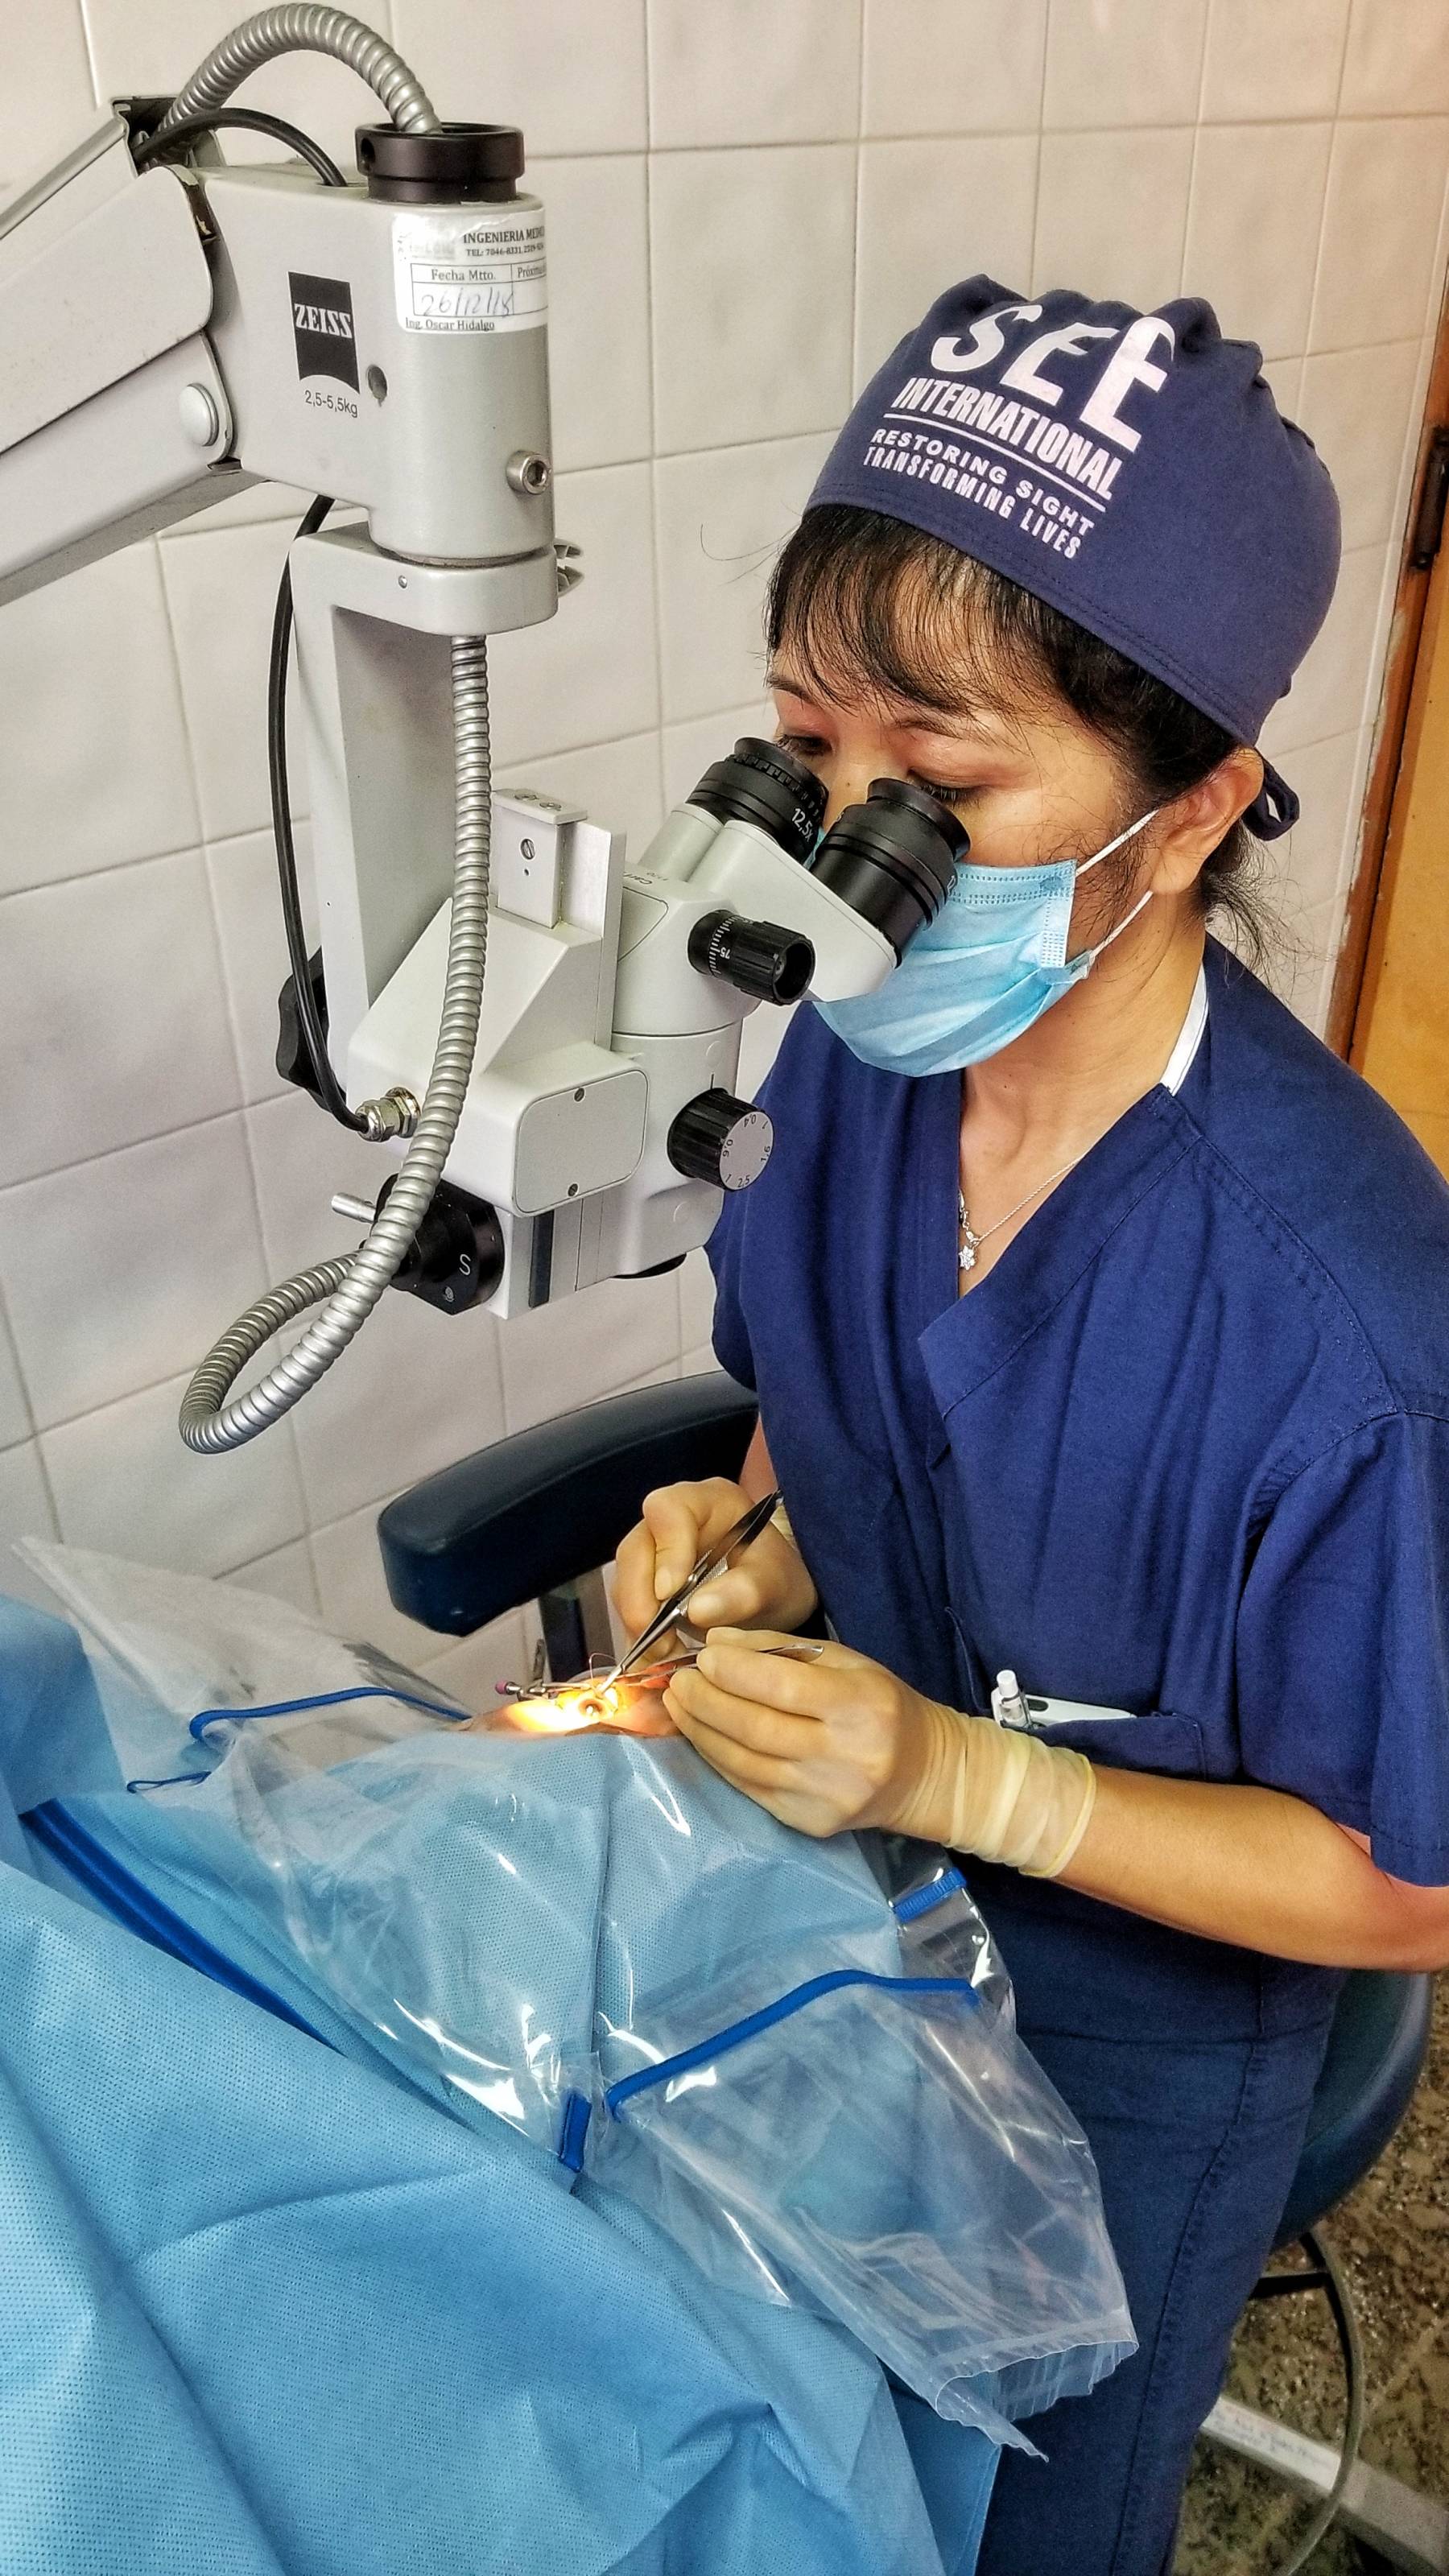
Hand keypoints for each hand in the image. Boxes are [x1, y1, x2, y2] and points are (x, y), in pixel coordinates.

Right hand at [612, 1479, 818, 1643]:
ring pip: (626, 1582)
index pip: (668, 1510)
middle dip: (641, 1601)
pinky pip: (629, 1608)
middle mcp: (672, 1521)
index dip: (665, 1551)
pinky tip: (659, 1659)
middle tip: (662, 1644)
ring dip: (639, 1624)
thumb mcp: (777, 1585)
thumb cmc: (779, 1578)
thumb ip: (746, 1591)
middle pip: (635, 1550)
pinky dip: (640, 1637)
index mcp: (709, 1501)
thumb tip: (697, 1611)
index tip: (671, 1594)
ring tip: (666, 1656)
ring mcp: (653, 1552)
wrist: (775, 1596)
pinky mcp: (646, 1583)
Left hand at [662, 1628, 954, 1838]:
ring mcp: (824, 1796)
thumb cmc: (880, 1705)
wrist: (922, 1773)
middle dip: (706, 1701)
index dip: (734, 1671)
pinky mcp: (808, 1822)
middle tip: (678, 1680)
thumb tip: (715, 1642)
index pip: (783, 1687)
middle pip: (755, 1727)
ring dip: (701, 1731)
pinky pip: (749, 1787)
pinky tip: (701, 1736)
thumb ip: (781, 1648)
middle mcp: (843, 1756)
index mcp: (860, 1706)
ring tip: (678, 1704)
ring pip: (744, 1762)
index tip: (703, 1655)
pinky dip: (718, 1759)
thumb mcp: (846, 1661)